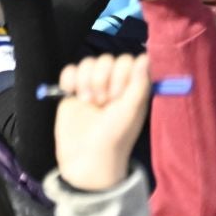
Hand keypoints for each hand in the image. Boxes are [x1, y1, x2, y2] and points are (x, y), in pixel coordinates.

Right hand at [54, 52, 152, 191]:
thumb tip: (145, 57)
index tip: (118, 95)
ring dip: (86, 81)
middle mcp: (113, 83)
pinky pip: (70, 70)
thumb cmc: (115, 136)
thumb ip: (139, 82)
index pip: (127, 60)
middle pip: (106, 59)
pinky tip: (72, 93)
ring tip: (89, 103)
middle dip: (103, 79)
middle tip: (103, 103)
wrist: (86, 158)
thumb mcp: (132, 110)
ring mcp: (92, 86)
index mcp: (131, 87)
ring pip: (88, 62)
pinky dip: (70, 79)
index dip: (121, 74)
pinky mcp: (73, 91)